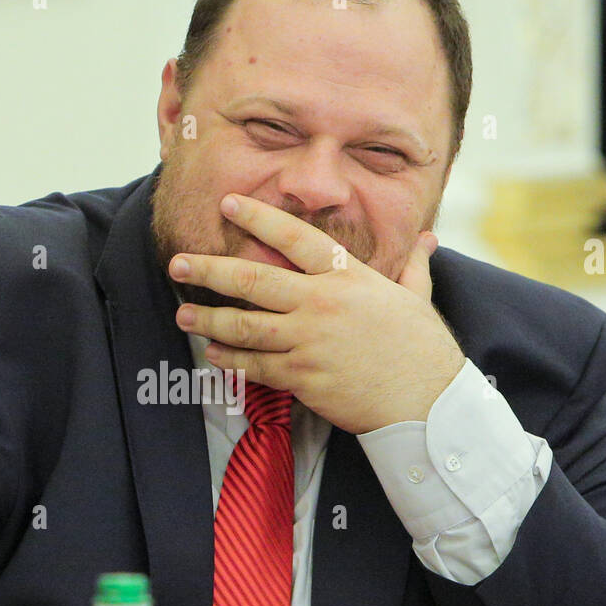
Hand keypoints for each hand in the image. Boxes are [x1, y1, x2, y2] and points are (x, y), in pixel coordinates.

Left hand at [169, 193, 464, 433]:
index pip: (294, 237)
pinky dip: (232, 359)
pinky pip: (256, 365)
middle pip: (253, 279)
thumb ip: (412, 266)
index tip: (227, 204)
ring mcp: (309, 341)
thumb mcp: (417, 297)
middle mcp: (322, 303)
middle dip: (210, 269)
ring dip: (209, 319)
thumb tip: (428, 240)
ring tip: (183, 314)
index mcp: (347, 277)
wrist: (425, 402)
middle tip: (177, 262)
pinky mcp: (303, 377)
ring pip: (246, 325)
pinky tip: (213, 352)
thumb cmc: (422, 349)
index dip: (258, 217)